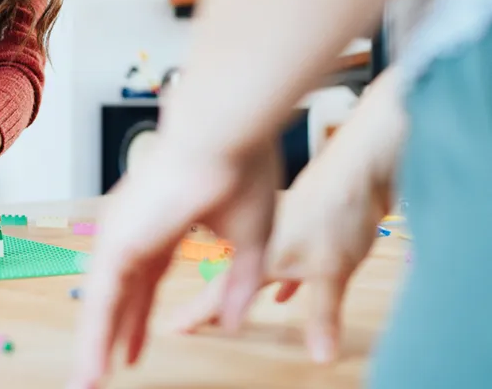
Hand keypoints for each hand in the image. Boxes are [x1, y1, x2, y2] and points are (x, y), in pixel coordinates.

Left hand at [69, 127, 279, 388]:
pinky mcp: (118, 241)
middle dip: (116, 332)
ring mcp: (124, 233)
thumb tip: (232, 323)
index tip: (137, 346)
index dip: (142, 316)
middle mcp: (138, 227)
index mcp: (166, 222)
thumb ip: (239, 284)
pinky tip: (90, 370)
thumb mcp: (253, 239)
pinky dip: (93, 338)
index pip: (148, 279)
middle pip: (122, 293)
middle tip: (107, 368)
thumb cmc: (243, 170)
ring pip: (104, 301)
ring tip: (86, 384)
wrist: (225, 134)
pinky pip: (101, 301)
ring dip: (96, 345)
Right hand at [172, 141, 384, 363]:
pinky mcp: (298, 220)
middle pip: (227, 278)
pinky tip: (284, 293)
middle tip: (187, 319)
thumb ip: (322, 316)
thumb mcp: (333, 272)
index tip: (172, 327)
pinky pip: (276, 254)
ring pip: (249, 264)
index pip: (221, 293)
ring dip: (238, 288)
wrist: (356, 169)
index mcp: (262, 256)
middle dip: (209, 302)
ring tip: (225, 307)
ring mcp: (279, 228)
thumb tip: (319, 358)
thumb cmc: (338, 215)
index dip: (198, 313)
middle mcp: (262, 240)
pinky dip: (278, 278)